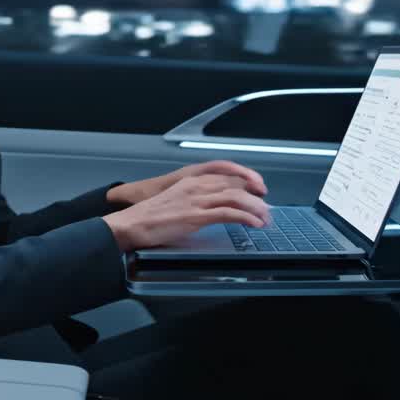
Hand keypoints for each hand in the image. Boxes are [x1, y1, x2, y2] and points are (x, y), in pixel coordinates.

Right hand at [103, 173, 270, 251]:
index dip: (246, 182)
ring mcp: (197, 200)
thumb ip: (193, 202)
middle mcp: (196, 186)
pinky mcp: (196, 216)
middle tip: (266, 207)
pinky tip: (254, 223)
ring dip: (255, 207)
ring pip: (236, 197)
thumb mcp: (175, 203)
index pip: (226, 175)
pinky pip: (229, 213)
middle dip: (255, 195)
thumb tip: (210, 211)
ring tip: (265, 217)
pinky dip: (246, 218)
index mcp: (190, 180)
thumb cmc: (149, 218)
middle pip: (235, 184)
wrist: (132, 224)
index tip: (257, 191)